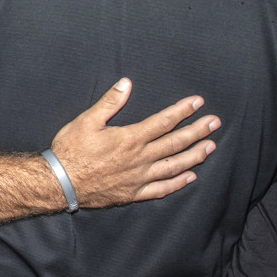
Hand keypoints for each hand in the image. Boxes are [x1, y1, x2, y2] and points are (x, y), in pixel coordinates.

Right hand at [50, 78, 218, 206]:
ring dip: (194, 156)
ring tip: (210, 147)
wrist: (60, 182)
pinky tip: (190, 177)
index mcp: (130, 138)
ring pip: (174, 166)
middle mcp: (140, 159)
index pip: (164, 122)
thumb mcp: (86, 120)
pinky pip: (162, 189)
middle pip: (175, 143)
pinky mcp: (133, 193)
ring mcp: (139, 178)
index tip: (198, 103)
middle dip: (197, 131)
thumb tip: (126, 84)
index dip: (183, 111)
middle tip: (215, 123)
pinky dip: (178, 183)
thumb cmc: (71, 149)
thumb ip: (109, 102)